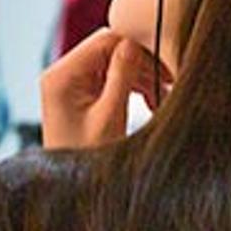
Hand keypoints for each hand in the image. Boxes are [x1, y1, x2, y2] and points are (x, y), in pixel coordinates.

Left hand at [39, 26, 166, 149]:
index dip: (138, 48)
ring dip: (139, 76)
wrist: (71, 191)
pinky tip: (151, 102)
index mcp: (62, 76)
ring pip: (112, 63)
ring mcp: (69, 85)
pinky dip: (131, 87)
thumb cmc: (87, 158)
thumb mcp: (110, 116)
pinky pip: (109, 79)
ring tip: (162, 97)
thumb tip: (136, 41)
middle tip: (169, 81)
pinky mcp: (80, 96)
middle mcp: (61, 75)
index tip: (165, 66)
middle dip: (140, 63)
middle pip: (109, 49)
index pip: (105, 40)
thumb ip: (122, 75)